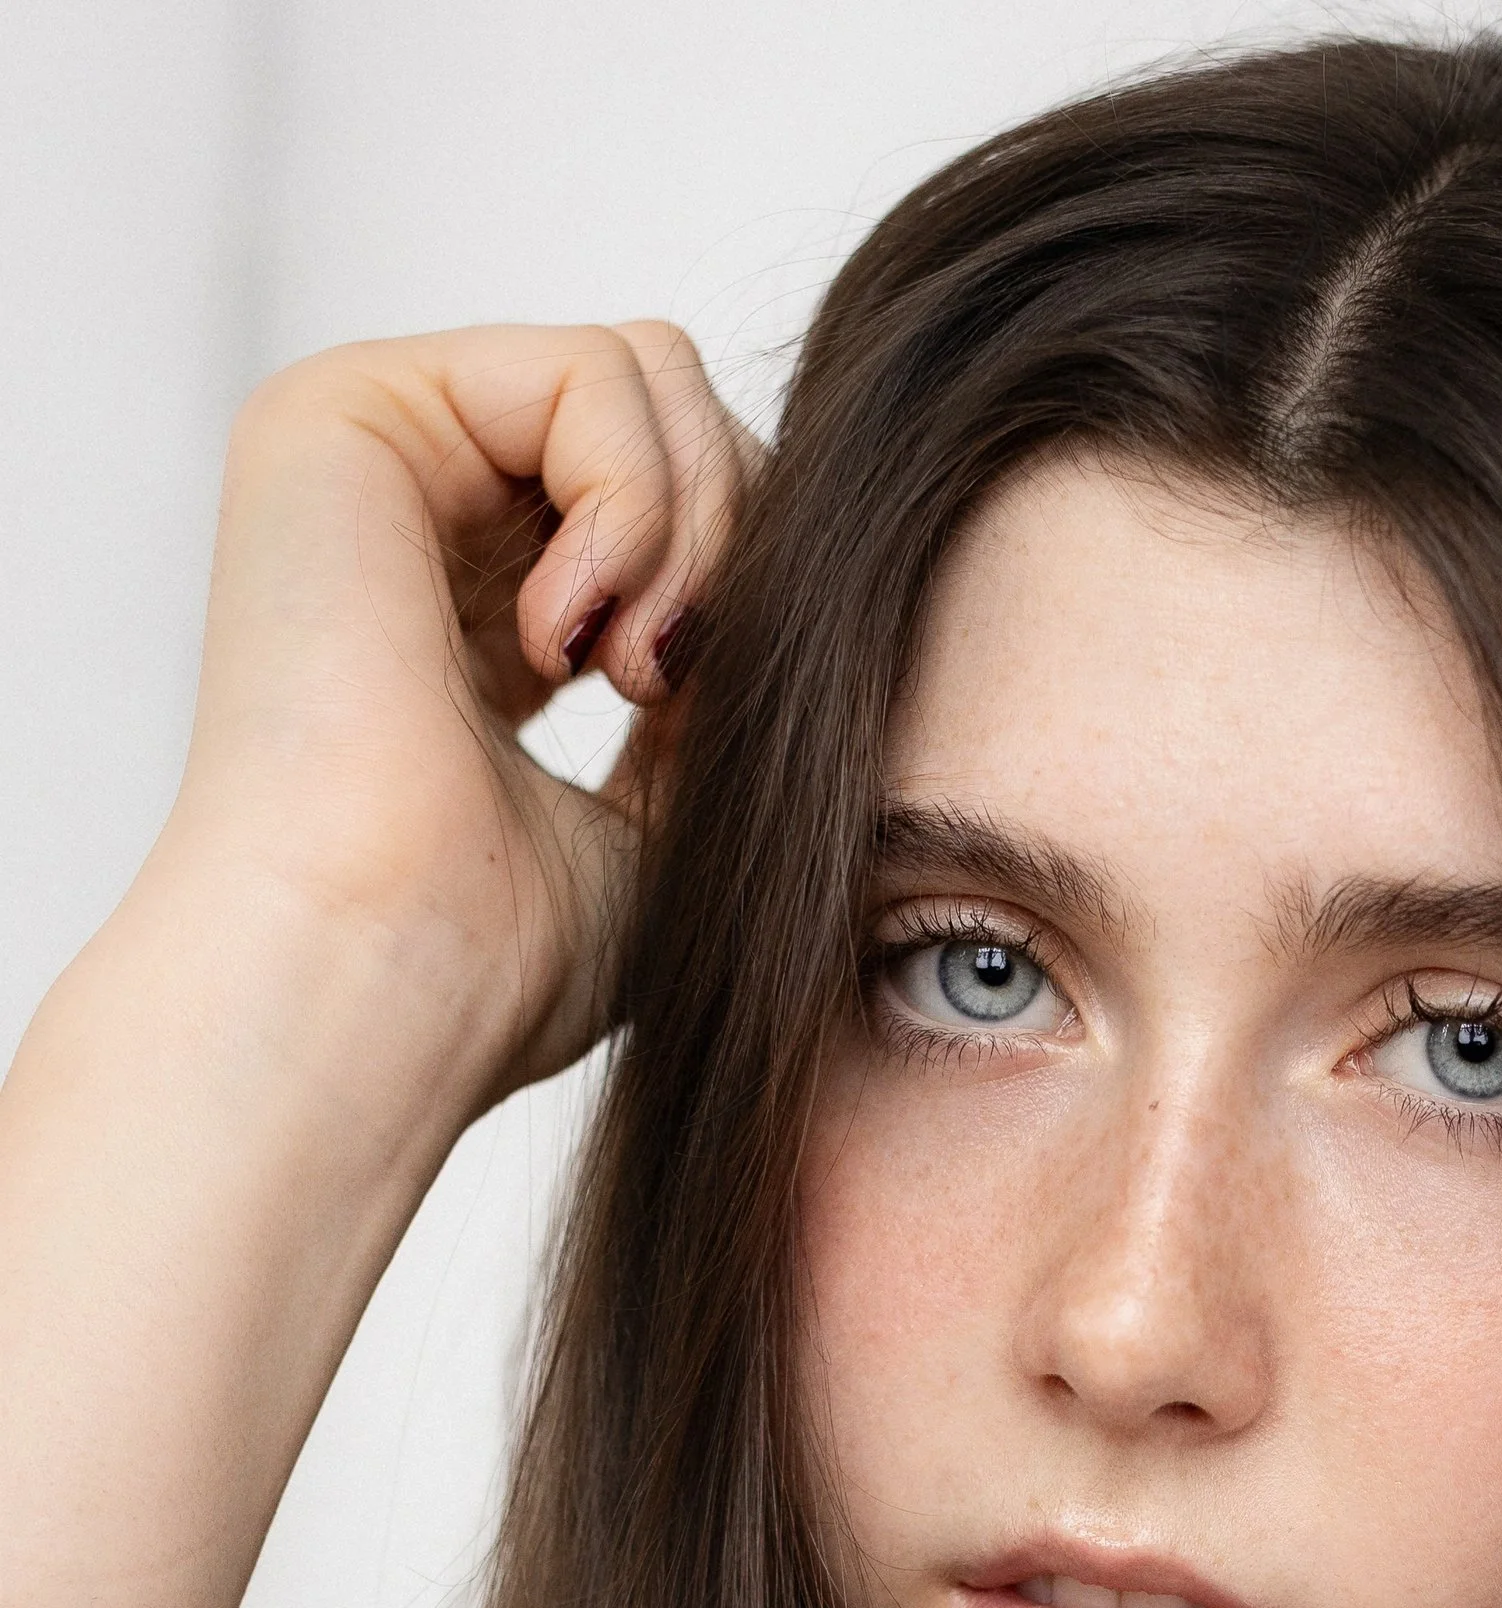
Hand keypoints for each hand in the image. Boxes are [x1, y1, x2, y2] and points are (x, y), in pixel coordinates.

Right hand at [154, 321, 754, 1135]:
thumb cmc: (504, 958)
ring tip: (631, 673)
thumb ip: (725, 679)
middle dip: (732, 548)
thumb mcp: (671, 811)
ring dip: (693, 533)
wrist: (383, 985)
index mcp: (486, 613)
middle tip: (673, 691)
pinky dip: (636, 507)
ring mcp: (377, 457)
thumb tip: (803, 582)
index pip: (679, 508)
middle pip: (676, 415)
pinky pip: (594, 372)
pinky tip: (572, 641)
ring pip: (649, 376)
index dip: (744, 595)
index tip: (700, 725)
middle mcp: (422, 518)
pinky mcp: (342, 412)